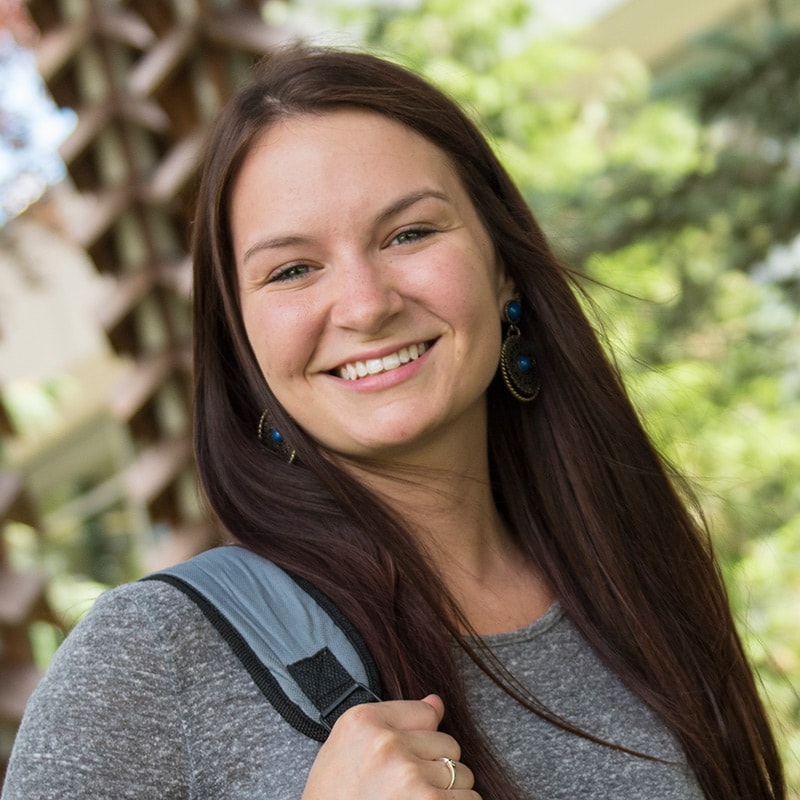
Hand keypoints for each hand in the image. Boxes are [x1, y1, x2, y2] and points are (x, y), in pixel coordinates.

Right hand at [302, 694, 480, 798]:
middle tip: (406, 789)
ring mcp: (409, 775)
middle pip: (447, 744)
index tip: (406, 756)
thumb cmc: (335, 797)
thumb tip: (437, 703)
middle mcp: (387, 744)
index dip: (420, 739)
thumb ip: (393, 720)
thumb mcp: (350, 747)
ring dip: (447, 793)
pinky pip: (469, 799)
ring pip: (462, 773)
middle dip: (435, 767)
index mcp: (364, 722)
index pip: (426, 713)